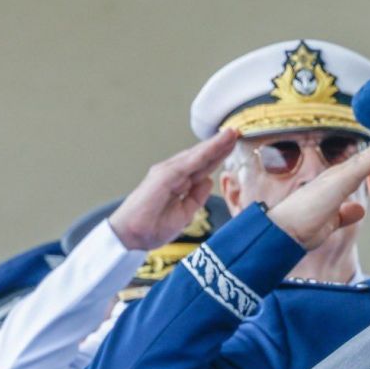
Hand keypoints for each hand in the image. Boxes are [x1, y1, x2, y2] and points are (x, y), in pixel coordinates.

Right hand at [109, 128, 239, 250]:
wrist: (133, 236)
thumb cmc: (153, 226)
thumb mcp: (185, 213)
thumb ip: (197, 196)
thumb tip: (209, 180)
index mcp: (178, 183)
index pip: (203, 166)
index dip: (218, 156)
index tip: (234, 146)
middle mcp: (173, 174)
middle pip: (201, 157)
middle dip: (219, 145)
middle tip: (236, 132)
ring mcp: (168, 173)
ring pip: (197, 155)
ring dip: (214, 144)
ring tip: (231, 133)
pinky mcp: (164, 176)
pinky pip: (189, 162)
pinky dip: (203, 153)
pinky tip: (216, 144)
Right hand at [268, 122, 369, 250]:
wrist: (281, 234)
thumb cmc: (300, 229)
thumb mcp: (330, 222)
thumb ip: (343, 214)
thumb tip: (358, 210)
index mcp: (337, 185)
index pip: (364, 167)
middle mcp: (338, 175)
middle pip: (369, 156)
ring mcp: (339, 175)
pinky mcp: (341, 180)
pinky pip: (368, 162)